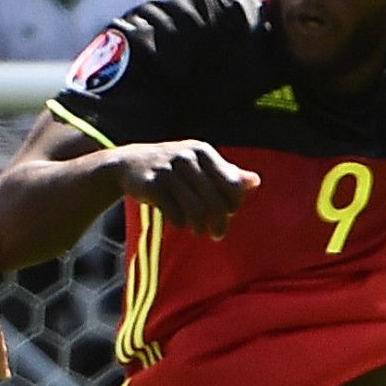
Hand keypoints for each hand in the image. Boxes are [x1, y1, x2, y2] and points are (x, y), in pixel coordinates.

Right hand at [114, 141, 259, 237]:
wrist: (128, 163)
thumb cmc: (173, 167)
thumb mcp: (199, 164)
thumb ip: (226, 173)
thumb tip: (256, 181)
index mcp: (203, 151)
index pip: (232, 184)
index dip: (234, 204)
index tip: (229, 213)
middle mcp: (187, 157)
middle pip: (216, 200)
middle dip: (220, 222)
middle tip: (217, 234)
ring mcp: (168, 170)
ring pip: (196, 210)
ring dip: (200, 226)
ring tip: (200, 231)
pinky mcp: (151, 185)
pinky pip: (175, 214)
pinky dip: (180, 223)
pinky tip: (179, 223)